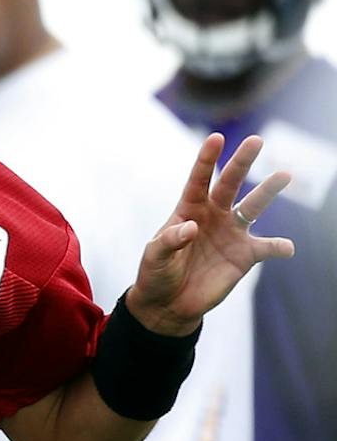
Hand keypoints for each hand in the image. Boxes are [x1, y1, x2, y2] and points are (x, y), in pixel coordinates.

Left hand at [127, 133, 294, 335]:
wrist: (169, 303)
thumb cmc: (157, 273)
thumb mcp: (154, 255)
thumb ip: (169, 240)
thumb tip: (193, 226)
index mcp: (187, 209)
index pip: (198, 179)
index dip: (206, 159)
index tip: (216, 138)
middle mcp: (212, 215)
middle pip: (229, 184)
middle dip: (242, 162)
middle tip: (256, 140)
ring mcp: (231, 233)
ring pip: (253, 207)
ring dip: (267, 191)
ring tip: (284, 174)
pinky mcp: (245, 256)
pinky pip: (266, 248)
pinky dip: (279, 247)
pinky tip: (286, 247)